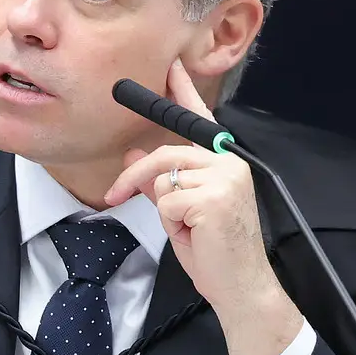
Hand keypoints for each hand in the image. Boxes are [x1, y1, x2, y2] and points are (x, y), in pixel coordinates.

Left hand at [103, 60, 303, 354]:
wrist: (241, 288)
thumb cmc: (216, 253)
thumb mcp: (180, 212)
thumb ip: (163, 181)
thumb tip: (137, 153)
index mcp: (225, 163)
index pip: (201, 121)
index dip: (184, 92)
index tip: (172, 66)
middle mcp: (229, 164)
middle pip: (167, 153)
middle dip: (136, 175)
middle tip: (114, 193)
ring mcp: (224, 178)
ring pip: (165, 179)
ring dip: (165, 210)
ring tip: (187, 230)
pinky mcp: (213, 197)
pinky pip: (167, 202)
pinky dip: (171, 224)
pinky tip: (194, 236)